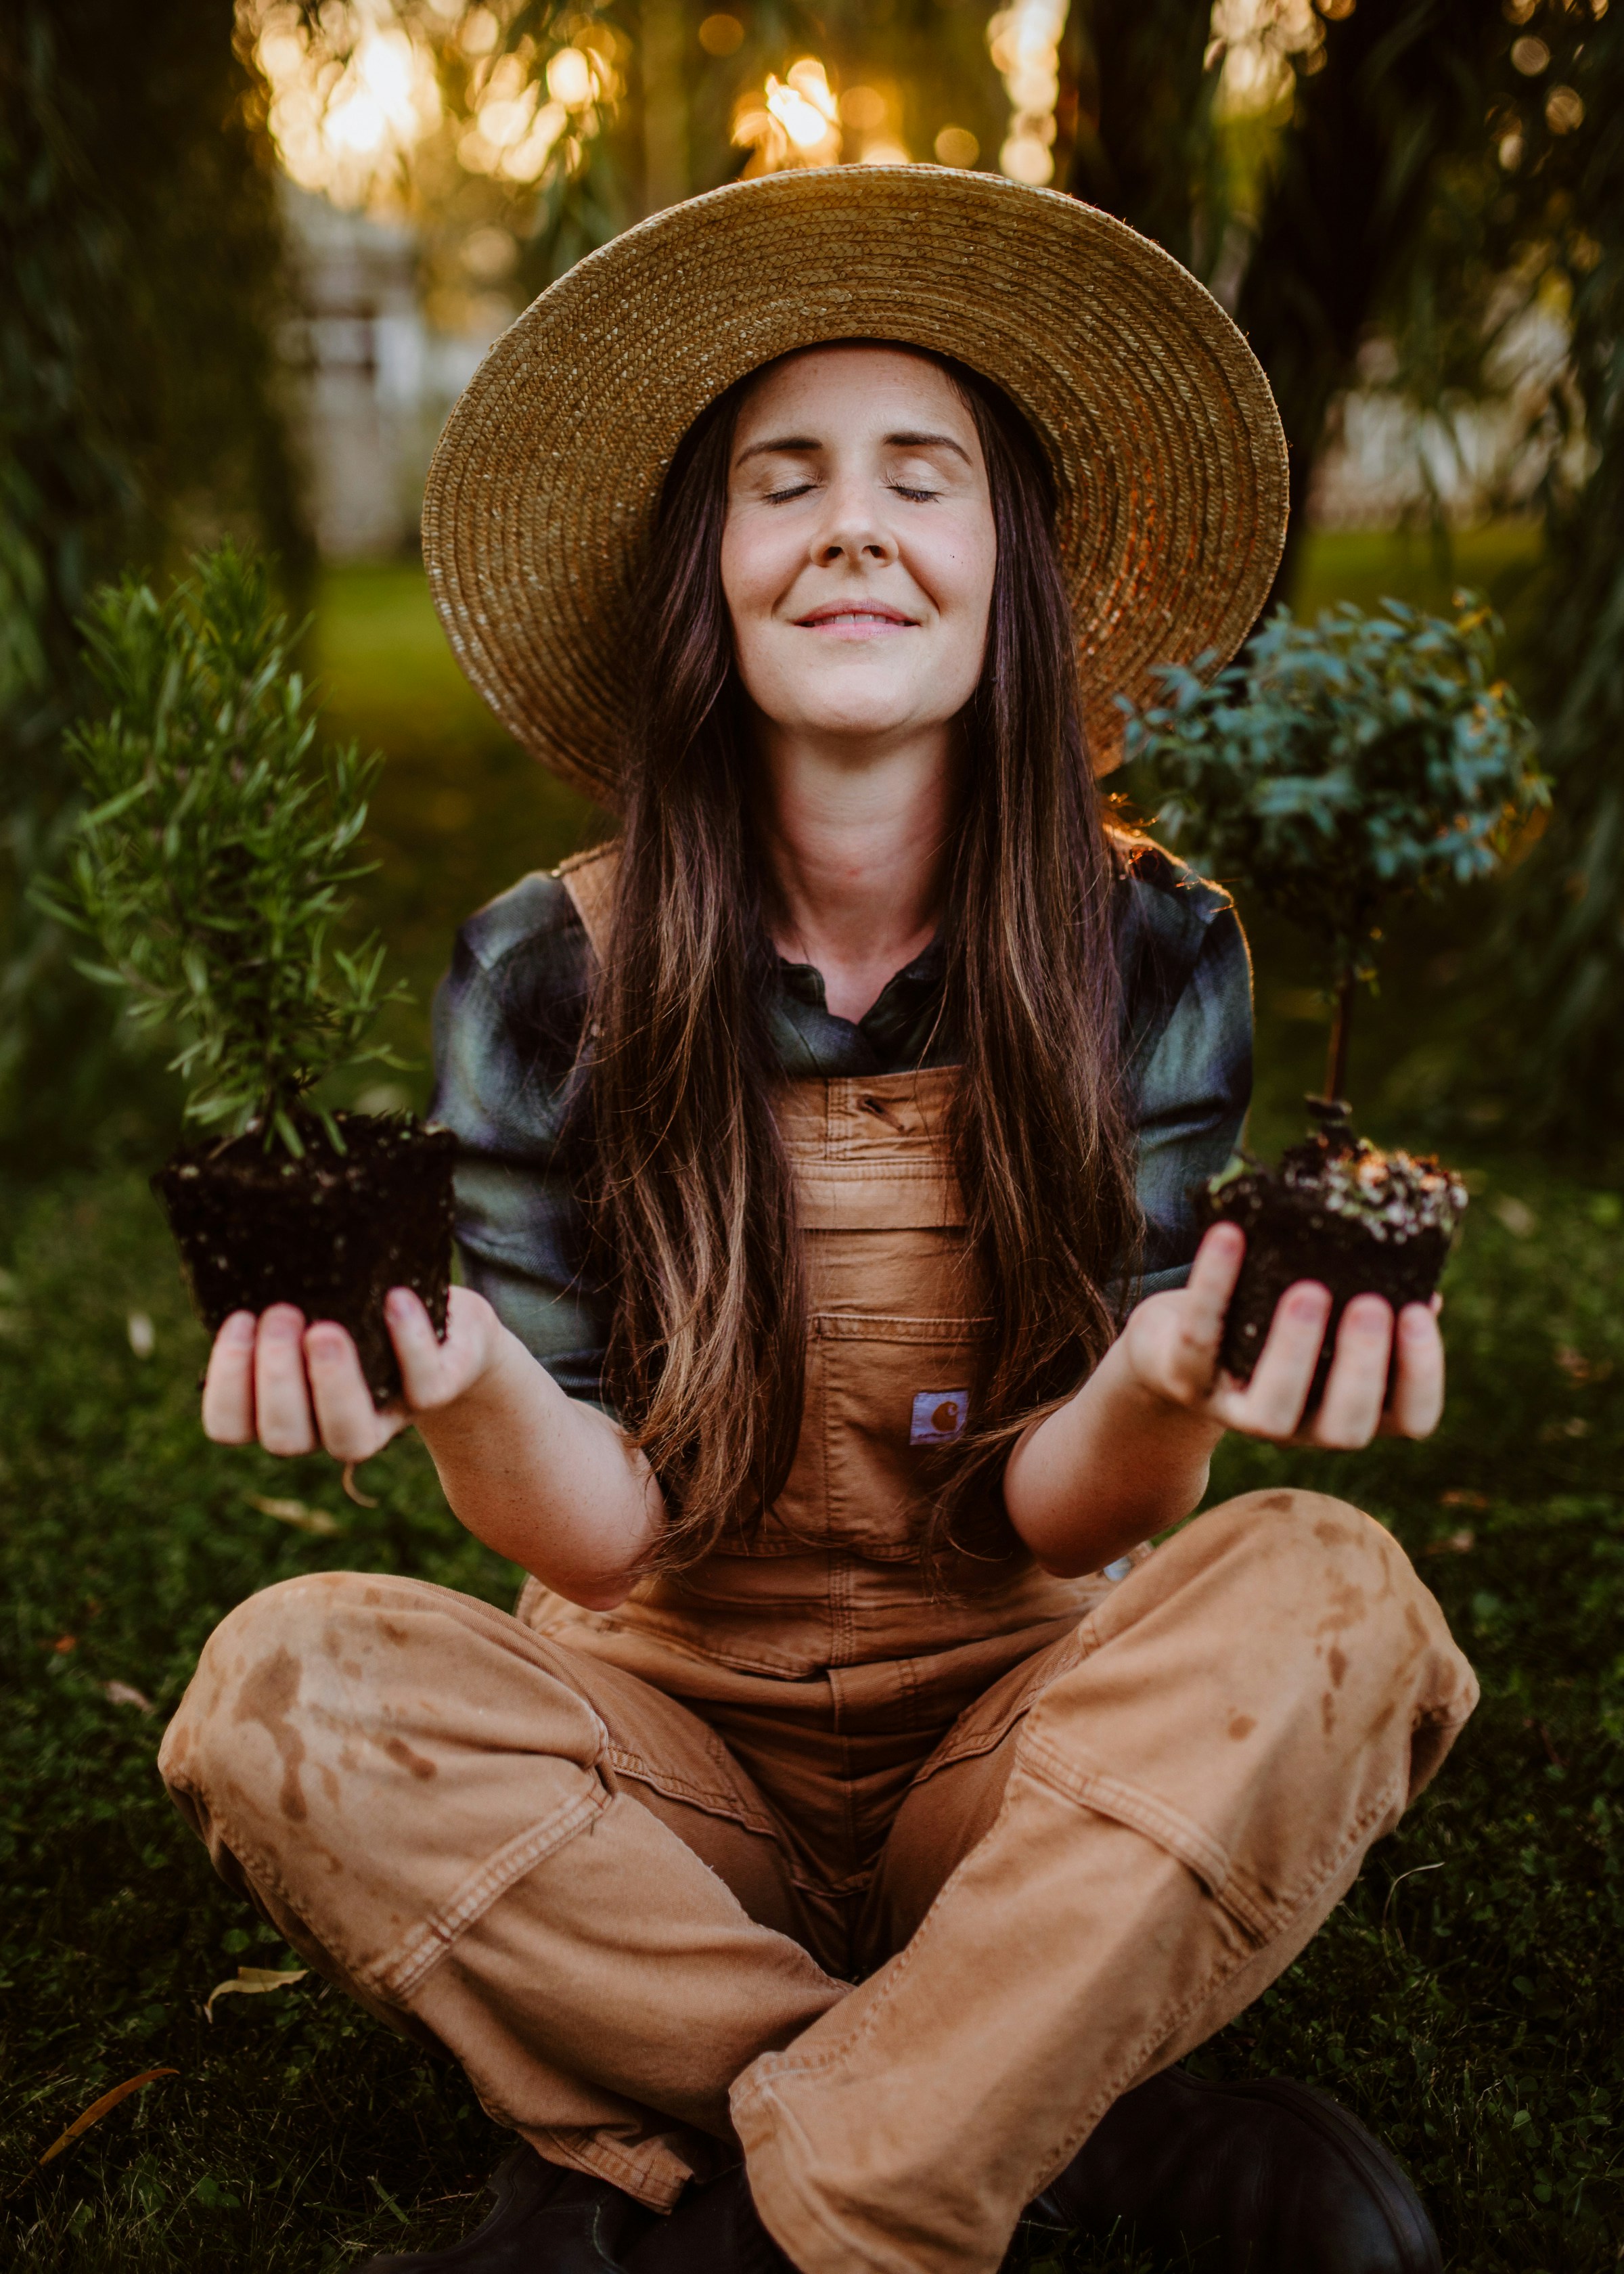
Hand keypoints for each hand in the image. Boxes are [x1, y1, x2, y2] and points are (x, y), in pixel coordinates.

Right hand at [201, 1286, 503, 1462]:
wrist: (452, 1336)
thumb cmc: (367, 1310)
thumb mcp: (324, 1297)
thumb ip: (287, 1286)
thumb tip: (250, 1239)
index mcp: (288, 1406)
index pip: (230, 1426)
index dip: (226, 1383)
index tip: (241, 1319)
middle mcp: (329, 1426)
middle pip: (284, 1439)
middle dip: (275, 1378)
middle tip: (282, 1314)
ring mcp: (386, 1416)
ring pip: (349, 1441)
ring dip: (331, 1384)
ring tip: (325, 1327)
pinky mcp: (438, 1393)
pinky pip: (424, 1389)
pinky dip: (407, 1343)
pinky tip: (394, 1300)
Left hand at [1121, 1221, 1444, 1447]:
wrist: (1171, 1346)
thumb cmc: (1266, 1323)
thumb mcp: (1321, 1320)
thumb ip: (1366, 1309)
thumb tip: (1424, 1287)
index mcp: (1347, 1406)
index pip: (1410, 1418)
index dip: (1422, 1375)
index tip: (1417, 1313)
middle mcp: (1300, 1426)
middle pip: (1346, 1428)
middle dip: (1362, 1368)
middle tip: (1369, 1305)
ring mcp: (1239, 1412)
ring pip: (1272, 1412)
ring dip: (1295, 1351)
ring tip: (1309, 1290)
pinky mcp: (1184, 1382)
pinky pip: (1200, 1340)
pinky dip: (1214, 1287)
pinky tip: (1229, 1237)